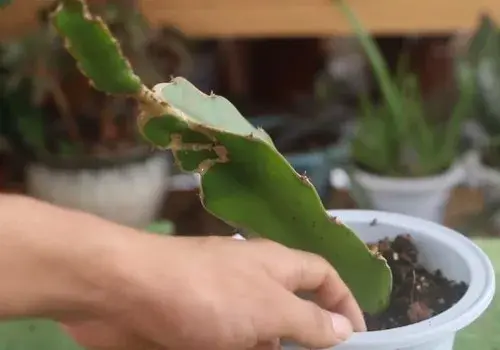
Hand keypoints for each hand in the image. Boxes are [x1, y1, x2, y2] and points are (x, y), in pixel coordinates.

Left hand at [62, 234, 365, 349]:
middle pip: (289, 313)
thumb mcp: (269, 309)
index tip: (357, 338)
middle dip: (300, 343)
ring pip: (255, 336)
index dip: (344, 302)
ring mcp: (221, 307)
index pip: (323, 276)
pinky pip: (225, 345)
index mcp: (275, 266)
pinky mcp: (194, 328)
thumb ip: (309, 321)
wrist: (125, 293)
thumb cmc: (208, 294)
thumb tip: (344, 328)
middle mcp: (251, 283)